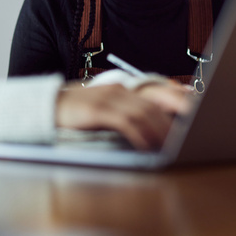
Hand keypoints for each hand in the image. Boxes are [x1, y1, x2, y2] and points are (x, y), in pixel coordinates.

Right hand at [55, 84, 186, 149]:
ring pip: (143, 114)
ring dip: (159, 131)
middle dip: (172, 123)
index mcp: (121, 89)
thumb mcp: (103, 108)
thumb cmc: (76, 112)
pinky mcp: (97, 110)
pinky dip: (139, 134)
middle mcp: (118, 90)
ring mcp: (107, 99)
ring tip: (172, 145)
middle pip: (153, 106)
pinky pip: (125, 122)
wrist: (45, 106)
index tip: (191, 120)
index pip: (154, 97)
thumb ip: (124, 113)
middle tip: (187, 137)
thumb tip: (150, 129)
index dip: (175, 107)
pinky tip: (147, 145)